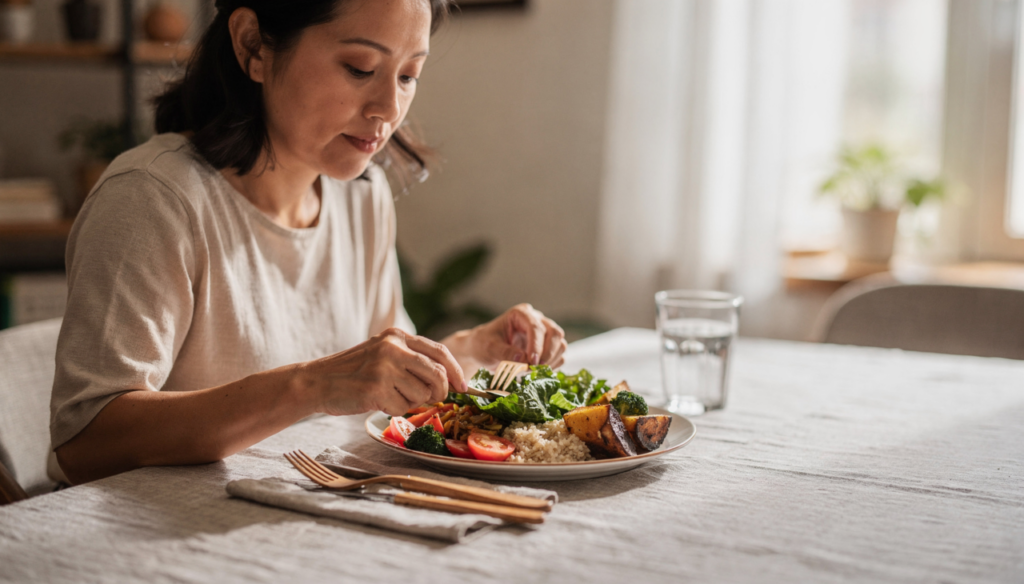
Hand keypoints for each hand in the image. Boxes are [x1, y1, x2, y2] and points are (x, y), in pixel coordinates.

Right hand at [300, 328, 466, 416]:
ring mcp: (385, 367)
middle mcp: (393, 348)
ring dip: (409, 402)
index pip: (440, 352)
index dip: (456, 371)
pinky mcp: (376, 388)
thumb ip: (411, 360)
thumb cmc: (353, 372)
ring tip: (387, 395)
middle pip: (438, 375)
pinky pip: (402, 407)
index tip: (463, 387)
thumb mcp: (382, 354)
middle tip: (429, 400)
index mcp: (397, 336)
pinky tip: (376, 401)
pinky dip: (393, 410)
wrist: (317, 382)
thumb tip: (447, 381)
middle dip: (439, 393)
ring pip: (422, 395)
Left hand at [443, 303, 567, 371]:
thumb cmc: (483, 344)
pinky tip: (538, 372)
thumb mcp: (489, 348)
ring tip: (534, 372)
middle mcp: (536, 320)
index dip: (536, 345)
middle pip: (554, 333)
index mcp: (521, 314)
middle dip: (548, 352)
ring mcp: (544, 333)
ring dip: (551, 360)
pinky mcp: (547, 347)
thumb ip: (504, 352)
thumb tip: (522, 359)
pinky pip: (558, 356)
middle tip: (535, 369)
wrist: (482, 351)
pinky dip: (552, 365)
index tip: (531, 362)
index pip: (536, 327)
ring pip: (560, 344)